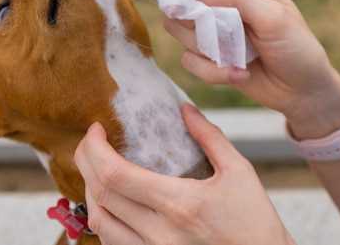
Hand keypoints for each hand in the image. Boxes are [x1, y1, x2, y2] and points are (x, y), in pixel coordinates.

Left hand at [74, 104, 295, 244]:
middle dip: (85, 161)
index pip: (115, 174)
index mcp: (179, 204)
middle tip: (90, 141)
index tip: (96, 129)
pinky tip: (110, 200)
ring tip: (96, 168)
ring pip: (98, 222)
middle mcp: (158, 233)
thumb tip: (185, 109)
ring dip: (89, 190)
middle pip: (99, 194)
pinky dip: (101, 217)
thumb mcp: (239, 171)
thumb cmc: (254, 220)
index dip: (95, 149)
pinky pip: (111, 242)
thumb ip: (209, 137)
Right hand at [165, 0, 339, 138]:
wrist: (302, 91)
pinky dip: (212, 71)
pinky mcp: (209, 56)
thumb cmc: (296, 47)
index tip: (184, 0)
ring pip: (179, 30)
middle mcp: (222, 2)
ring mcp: (213, 30)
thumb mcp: (273, 17)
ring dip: (206, 48)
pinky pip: (189, 61)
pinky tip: (239, 74)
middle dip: (192, 19)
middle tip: (216, 32)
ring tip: (238, 56)